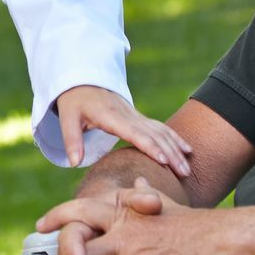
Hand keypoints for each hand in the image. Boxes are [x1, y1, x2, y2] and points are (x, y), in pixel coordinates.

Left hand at [54, 85, 190, 175]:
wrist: (83, 82)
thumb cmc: (75, 102)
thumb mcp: (67, 118)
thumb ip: (71, 140)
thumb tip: (75, 163)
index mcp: (111, 117)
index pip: (133, 132)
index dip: (148, 145)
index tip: (162, 160)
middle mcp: (128, 116)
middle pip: (154, 135)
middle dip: (170, 153)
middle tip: (183, 173)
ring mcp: (136, 116)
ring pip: (161, 132)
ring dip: (176, 149)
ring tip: (187, 169)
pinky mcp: (139, 119)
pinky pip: (161, 128)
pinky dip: (175, 138)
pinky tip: (187, 150)